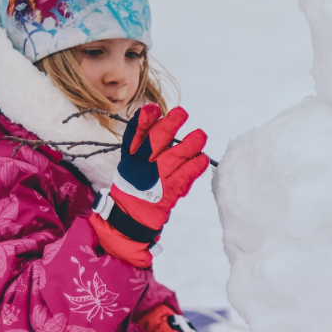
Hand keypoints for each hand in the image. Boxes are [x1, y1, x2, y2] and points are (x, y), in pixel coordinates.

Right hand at [89, 104, 209, 266]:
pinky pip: (182, 179)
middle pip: (154, 143)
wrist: (128, 224)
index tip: (153, 108)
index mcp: (129, 161)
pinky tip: (203, 159)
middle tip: (182, 113)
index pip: (134, 137)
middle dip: (169, 126)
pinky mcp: (166, 196)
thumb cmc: (135, 191)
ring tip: (201, 135)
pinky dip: (194, 168)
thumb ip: (145, 149)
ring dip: (188, 145)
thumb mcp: (132, 168)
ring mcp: (153, 182)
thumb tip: (164, 124)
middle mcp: (139, 169)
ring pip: (172, 159)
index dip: (143, 121)